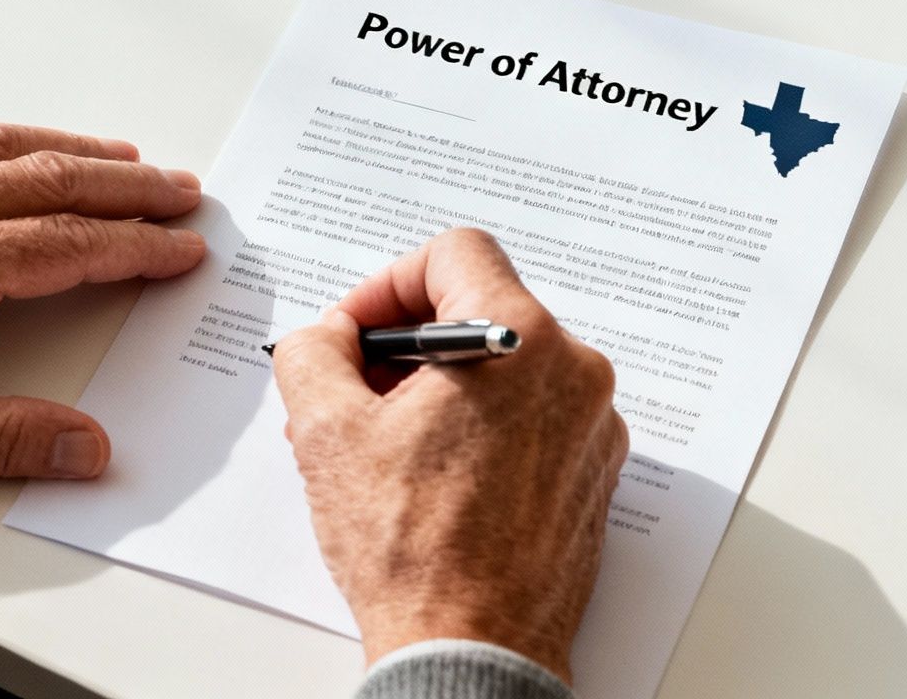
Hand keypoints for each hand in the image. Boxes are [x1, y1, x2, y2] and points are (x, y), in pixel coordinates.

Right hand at [272, 228, 627, 681]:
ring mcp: (592, 429)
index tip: (357, 333)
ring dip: (437, 393)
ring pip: (504, 372)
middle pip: (480, 313)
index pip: (456, 254)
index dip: (389, 283)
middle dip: (404, 347)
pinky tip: (427, 480)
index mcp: (521, 341)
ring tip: (380, 448)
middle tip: (352, 394)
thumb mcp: (327, 431)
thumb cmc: (414, 552)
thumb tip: (325, 337)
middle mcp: (574, 374)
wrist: (472, 653)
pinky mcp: (591, 478)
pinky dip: (477, 432)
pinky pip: (530, 422)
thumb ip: (315, 352)